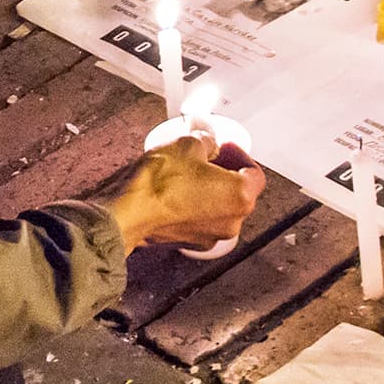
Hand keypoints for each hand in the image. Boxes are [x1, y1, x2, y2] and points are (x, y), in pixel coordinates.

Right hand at [94, 133, 264, 253]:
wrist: (128, 212)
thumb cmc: (159, 183)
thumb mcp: (186, 144)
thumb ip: (205, 141)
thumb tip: (207, 141)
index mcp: (240, 195)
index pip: (255, 174)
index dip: (241, 156)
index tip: (227, 147)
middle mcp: (232, 220)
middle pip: (240, 192)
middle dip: (226, 173)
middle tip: (209, 157)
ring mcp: (212, 235)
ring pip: (221, 208)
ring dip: (211, 191)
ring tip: (189, 173)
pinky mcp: (192, 242)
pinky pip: (202, 220)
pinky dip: (196, 207)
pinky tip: (177, 192)